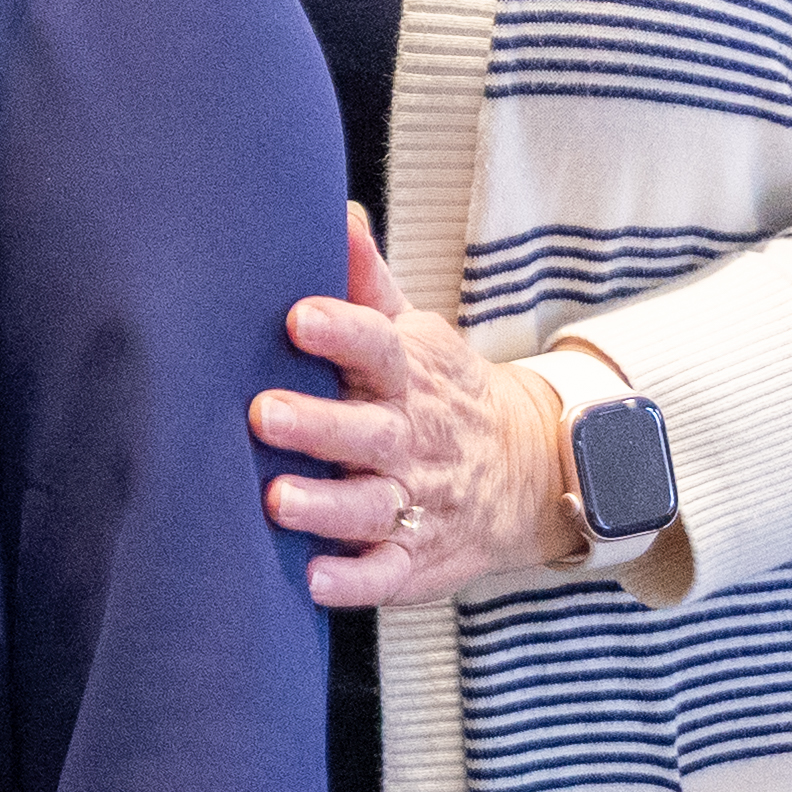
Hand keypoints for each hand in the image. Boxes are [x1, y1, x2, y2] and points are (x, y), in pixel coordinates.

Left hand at [258, 212, 594, 611]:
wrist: (529, 468)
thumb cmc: (439, 391)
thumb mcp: (415, 332)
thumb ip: (368, 281)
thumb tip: (334, 208)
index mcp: (408, 378)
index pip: (378, 348)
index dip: (341, 332)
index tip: (299, 317)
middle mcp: (409, 440)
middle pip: (365, 432)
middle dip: (317, 424)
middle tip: (263, 412)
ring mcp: (415, 502)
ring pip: (368, 506)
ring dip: (324, 506)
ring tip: (277, 500)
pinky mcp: (413, 558)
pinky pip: (383, 574)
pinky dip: (351, 582)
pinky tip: (311, 581)